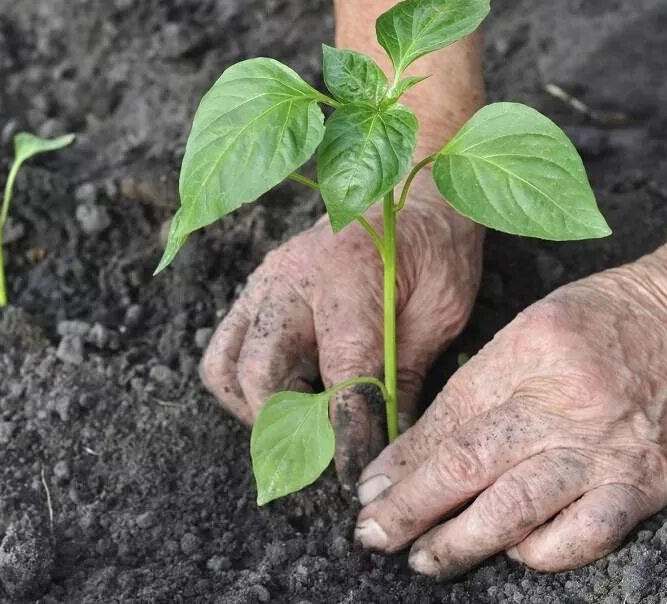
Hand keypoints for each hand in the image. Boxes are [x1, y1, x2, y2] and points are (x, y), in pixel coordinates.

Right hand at [200, 185, 482, 481]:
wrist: (410, 191)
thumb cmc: (434, 250)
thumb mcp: (441, 313)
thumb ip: (407, 377)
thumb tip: (390, 444)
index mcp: (349, 280)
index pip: (341, 375)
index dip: (346, 433)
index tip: (353, 475)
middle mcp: (292, 279)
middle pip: (261, 374)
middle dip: (289, 427)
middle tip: (322, 455)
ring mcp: (263, 284)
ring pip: (225, 366)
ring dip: (255, 409)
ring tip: (299, 426)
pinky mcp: (253, 292)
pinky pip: (225, 348)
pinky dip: (245, 385)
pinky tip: (289, 395)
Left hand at [353, 244, 666, 576]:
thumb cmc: (615, 317)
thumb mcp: (536, 327)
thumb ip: (483, 383)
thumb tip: (423, 445)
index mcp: (525, 352)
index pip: (447, 418)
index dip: (403, 460)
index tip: (371, 489)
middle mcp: (560, 401)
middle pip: (468, 464)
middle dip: (411, 507)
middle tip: (374, 533)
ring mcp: (603, 446)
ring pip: (515, 507)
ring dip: (461, 541)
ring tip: (425, 559)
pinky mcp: (644, 482)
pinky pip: (586, 533)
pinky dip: (545, 552)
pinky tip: (517, 553)